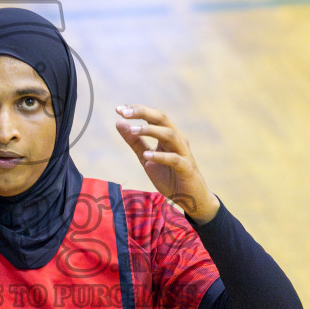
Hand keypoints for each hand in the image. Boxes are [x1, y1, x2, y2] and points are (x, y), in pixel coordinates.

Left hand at [115, 105, 220, 223]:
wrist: (191, 199)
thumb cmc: (170, 177)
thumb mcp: (146, 158)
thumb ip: (134, 141)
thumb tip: (118, 122)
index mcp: (168, 135)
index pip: (153, 117)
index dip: (137, 110)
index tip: (118, 109)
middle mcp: (177, 140)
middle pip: (162, 118)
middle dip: (143, 113)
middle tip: (124, 113)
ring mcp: (183, 153)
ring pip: (169, 134)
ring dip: (150, 130)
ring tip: (132, 130)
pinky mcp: (186, 168)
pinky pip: (174, 159)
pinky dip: (160, 156)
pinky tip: (146, 156)